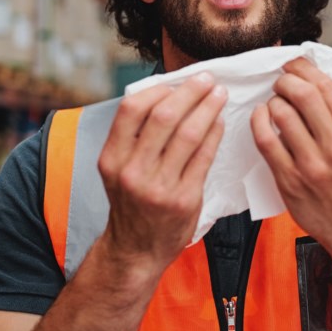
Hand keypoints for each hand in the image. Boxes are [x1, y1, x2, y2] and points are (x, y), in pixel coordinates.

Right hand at [97, 72, 226, 272]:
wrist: (136, 250)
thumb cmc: (131, 203)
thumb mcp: (117, 169)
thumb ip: (133, 137)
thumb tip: (165, 93)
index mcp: (111, 158)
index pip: (131, 108)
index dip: (157, 89)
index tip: (176, 82)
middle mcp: (132, 171)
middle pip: (164, 116)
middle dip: (190, 92)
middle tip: (207, 80)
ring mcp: (159, 186)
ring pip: (189, 134)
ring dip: (208, 108)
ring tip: (219, 95)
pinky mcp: (184, 199)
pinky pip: (204, 157)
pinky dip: (214, 134)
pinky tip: (219, 122)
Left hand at [250, 58, 331, 251]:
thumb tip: (310, 79)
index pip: (326, 86)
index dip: (303, 68)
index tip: (292, 65)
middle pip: (303, 94)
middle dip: (285, 81)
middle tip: (279, 83)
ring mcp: (312, 164)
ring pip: (282, 113)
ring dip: (272, 102)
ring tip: (273, 104)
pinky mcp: (289, 179)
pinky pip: (265, 140)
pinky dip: (258, 121)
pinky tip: (260, 117)